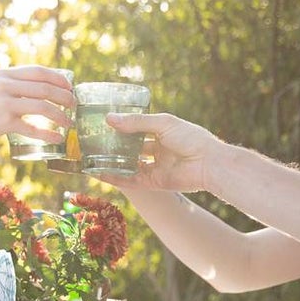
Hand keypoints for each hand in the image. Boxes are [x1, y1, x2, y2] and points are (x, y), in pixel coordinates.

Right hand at [0, 66, 74, 146]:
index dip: (59, 79)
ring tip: (69, 123)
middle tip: (74, 106)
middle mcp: (6, 85)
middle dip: (65, 97)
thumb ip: (9, 86)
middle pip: (45, 87)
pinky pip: (33, 128)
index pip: (39, 71)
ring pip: (43, 106)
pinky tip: (57, 138)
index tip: (70, 87)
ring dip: (61, 115)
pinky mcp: (3, 122)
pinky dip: (48, 133)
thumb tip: (34, 92)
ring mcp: (5, 102)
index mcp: (4, 74)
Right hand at [105, 112, 222, 193]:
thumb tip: (109, 118)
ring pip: (129, 165)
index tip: (104, 124)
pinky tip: (99, 173)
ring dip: (112, 162)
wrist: (208, 163)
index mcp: (162, 132)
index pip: (138, 129)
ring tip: (91, 158)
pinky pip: (131, 181)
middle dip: (115, 146)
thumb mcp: (162, 123)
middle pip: (132, 148)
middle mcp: (158, 150)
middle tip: (94, 142)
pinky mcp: (154, 182)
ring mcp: (156, 167)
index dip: (122, 127)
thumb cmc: (191, 138)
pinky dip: (115, 178)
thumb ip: (135, 123)